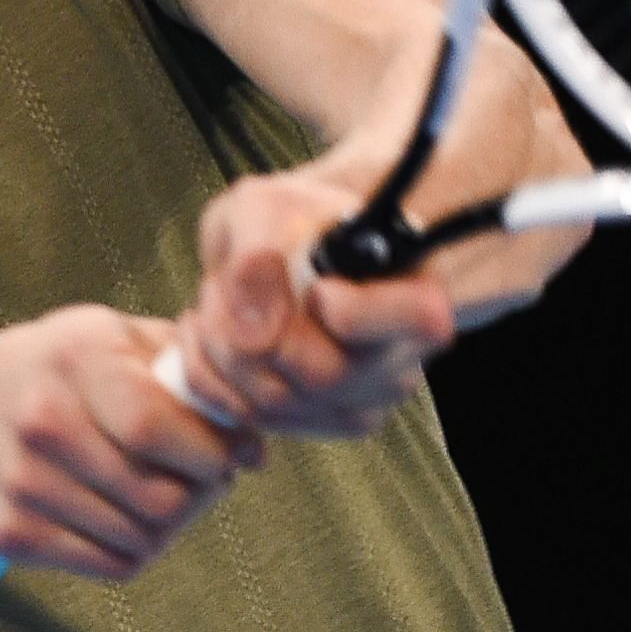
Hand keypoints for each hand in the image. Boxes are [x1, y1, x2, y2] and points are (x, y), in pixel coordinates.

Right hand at [0, 306, 262, 581]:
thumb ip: (191, 374)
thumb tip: (253, 447)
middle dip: (202, 495)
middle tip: (203, 479)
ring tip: (164, 494)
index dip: (211, 453)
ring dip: (172, 526)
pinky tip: (127, 516)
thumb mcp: (119, 340)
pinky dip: (136, 549)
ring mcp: (18, 481)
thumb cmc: (67, 370)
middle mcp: (38, 419)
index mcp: (74, 358)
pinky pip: (110, 565)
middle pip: (158, 496)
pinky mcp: (8, 533)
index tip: (233, 454)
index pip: (154, 428)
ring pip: (141, 538)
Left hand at [171, 167, 457, 437]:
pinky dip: (210, 373)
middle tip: (230, 281)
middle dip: (253, 325)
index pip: (420, 322)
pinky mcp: (314, 424)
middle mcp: (400, 359)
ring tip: (220, 299)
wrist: (277, 250)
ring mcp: (360, 402)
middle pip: (324, 375)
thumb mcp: (267, 207)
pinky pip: (244, 416)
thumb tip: (258, 333)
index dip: (354, 311)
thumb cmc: (289, 222)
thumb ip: (261, 252)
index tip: (319, 286)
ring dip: (222, 344)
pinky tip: (212, 332)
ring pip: (275, 401)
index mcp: (415, 291)